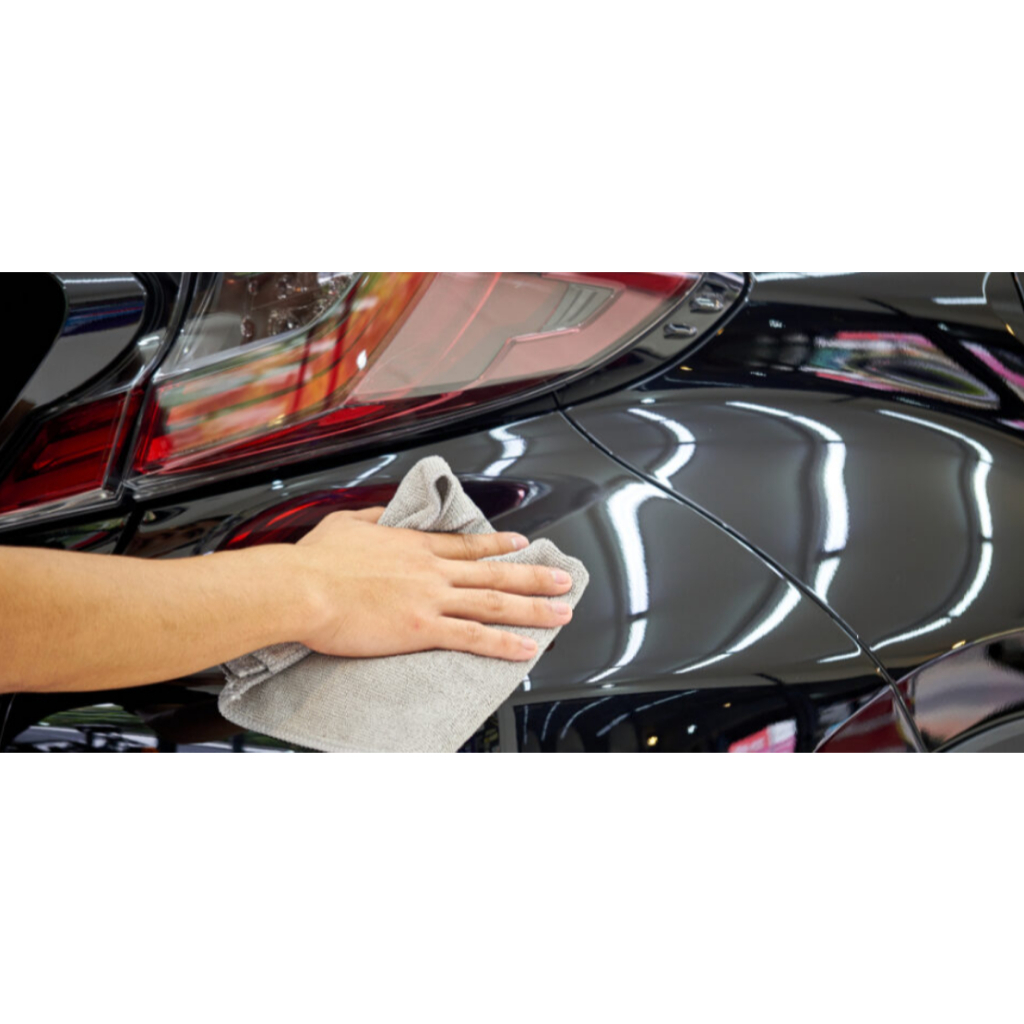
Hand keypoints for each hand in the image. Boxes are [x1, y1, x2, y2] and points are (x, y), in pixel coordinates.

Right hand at [291, 508, 573, 660]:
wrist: (301, 587)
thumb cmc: (314, 562)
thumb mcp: (344, 525)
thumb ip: (370, 519)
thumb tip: (381, 516)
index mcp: (412, 546)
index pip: (467, 545)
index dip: (498, 546)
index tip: (522, 544)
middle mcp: (430, 570)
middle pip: (493, 572)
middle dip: (534, 577)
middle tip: (563, 580)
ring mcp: (430, 598)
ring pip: (494, 602)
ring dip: (533, 609)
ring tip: (561, 613)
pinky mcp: (422, 627)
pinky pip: (473, 636)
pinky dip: (504, 643)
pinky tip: (526, 649)